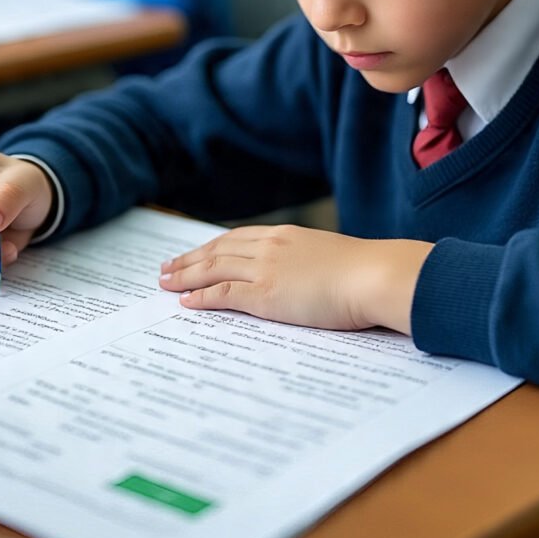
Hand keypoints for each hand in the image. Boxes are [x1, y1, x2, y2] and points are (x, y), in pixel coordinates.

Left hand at [158, 224, 432, 334]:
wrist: (374, 276)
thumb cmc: (364, 272)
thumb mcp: (331, 258)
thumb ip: (311, 262)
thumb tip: (307, 274)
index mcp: (286, 236)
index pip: (237, 238)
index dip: (211, 246)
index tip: (195, 252)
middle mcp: (270, 247)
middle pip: (218, 250)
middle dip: (189, 259)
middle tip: (165, 267)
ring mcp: (266, 269)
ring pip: (214, 269)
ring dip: (185, 276)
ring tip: (164, 282)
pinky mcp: (266, 295)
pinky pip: (224, 294)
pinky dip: (201, 296)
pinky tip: (185, 301)